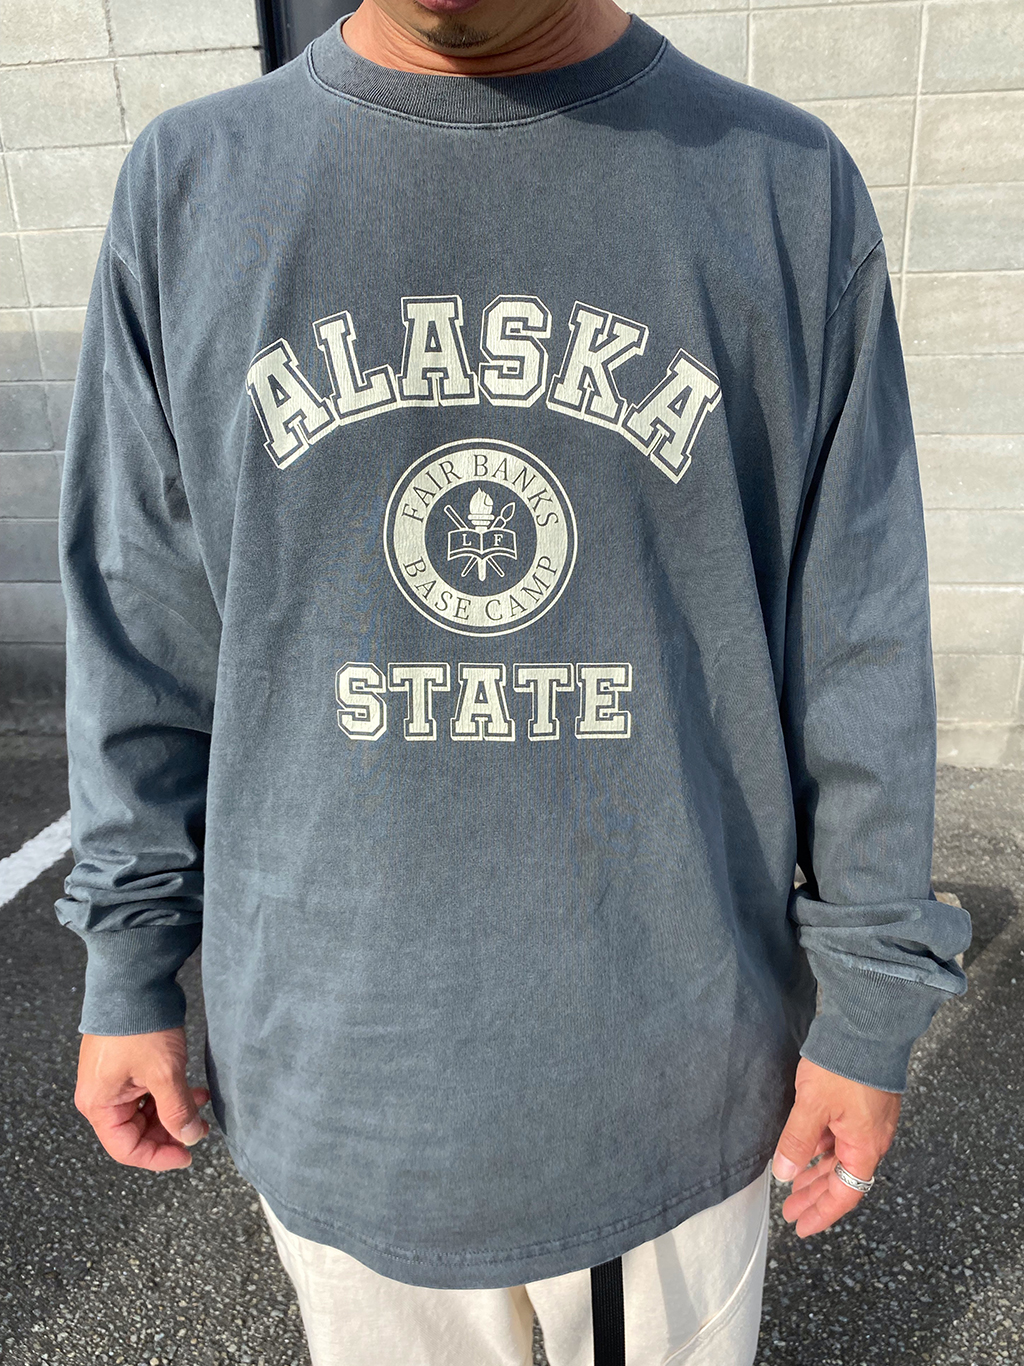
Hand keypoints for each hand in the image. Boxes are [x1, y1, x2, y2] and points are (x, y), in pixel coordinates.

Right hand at [75, 1026, 210, 1170]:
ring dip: (174, 1111)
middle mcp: (101, 1096)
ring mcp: (113, 1079)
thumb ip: (177, 1110)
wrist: (134, 980)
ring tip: (201, 1104)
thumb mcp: (164, 1073)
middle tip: (199, 1128)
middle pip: (136, 1132)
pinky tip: (194, 1090)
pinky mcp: (126, 1065)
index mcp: (99, 1104)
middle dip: (170, 1132)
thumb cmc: (139, 1024)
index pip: (127, 1149)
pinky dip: (170, 1094)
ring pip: (146, 1111)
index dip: (159, 1157)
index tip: (188, 1154)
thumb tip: (190, 1137)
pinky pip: (148, 1091)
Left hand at [771, 1055, 900, 1236]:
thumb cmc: (844, 1065)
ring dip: (817, 1172)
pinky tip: (805, 1149)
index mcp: (865, 1146)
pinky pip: (842, 1137)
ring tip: (792, 1183)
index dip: (822, 1212)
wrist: (867, 1025)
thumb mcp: (813, 1106)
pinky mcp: (862, 1103)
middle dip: (815, 1196)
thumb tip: (783, 1174)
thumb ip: (797, 1141)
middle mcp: (871, 1138)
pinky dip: (823, 1149)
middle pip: (842, 1178)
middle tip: (791, 1210)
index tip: (801, 1226)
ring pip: (841, 1157)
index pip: (845, 1193)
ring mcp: (868, 1121)